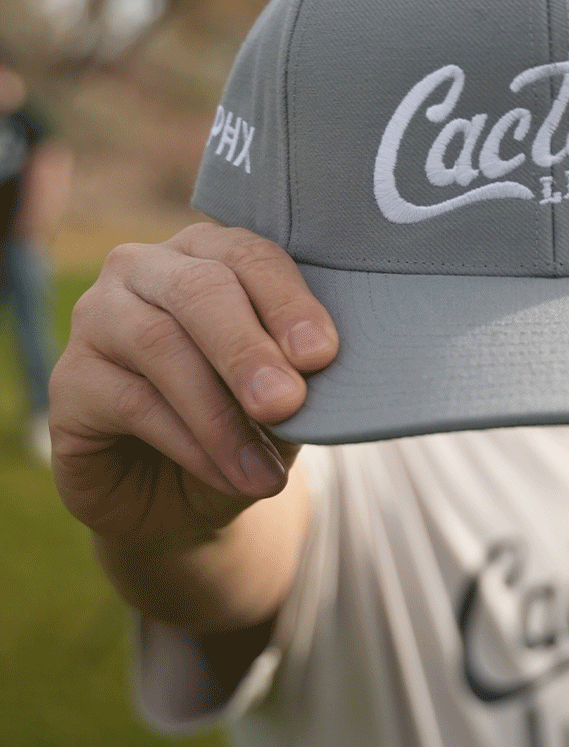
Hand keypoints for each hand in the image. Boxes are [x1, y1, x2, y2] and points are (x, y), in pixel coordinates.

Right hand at [49, 222, 338, 546]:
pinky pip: (131, 402)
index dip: (288, 303)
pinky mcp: (68, 378)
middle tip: (286, 403)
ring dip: (220, 415)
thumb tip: (316, 364)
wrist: (185, 493)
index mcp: (209, 253)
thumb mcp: (285, 393)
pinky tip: (229, 477)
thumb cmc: (246, 420)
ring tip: (264, 470)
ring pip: (160, 345)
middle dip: (248, 350)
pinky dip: (190, 444)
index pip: (250, 256)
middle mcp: (145, 269)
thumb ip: (296, 369)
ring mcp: (97, 316)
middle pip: (201, 289)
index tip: (322, 355)